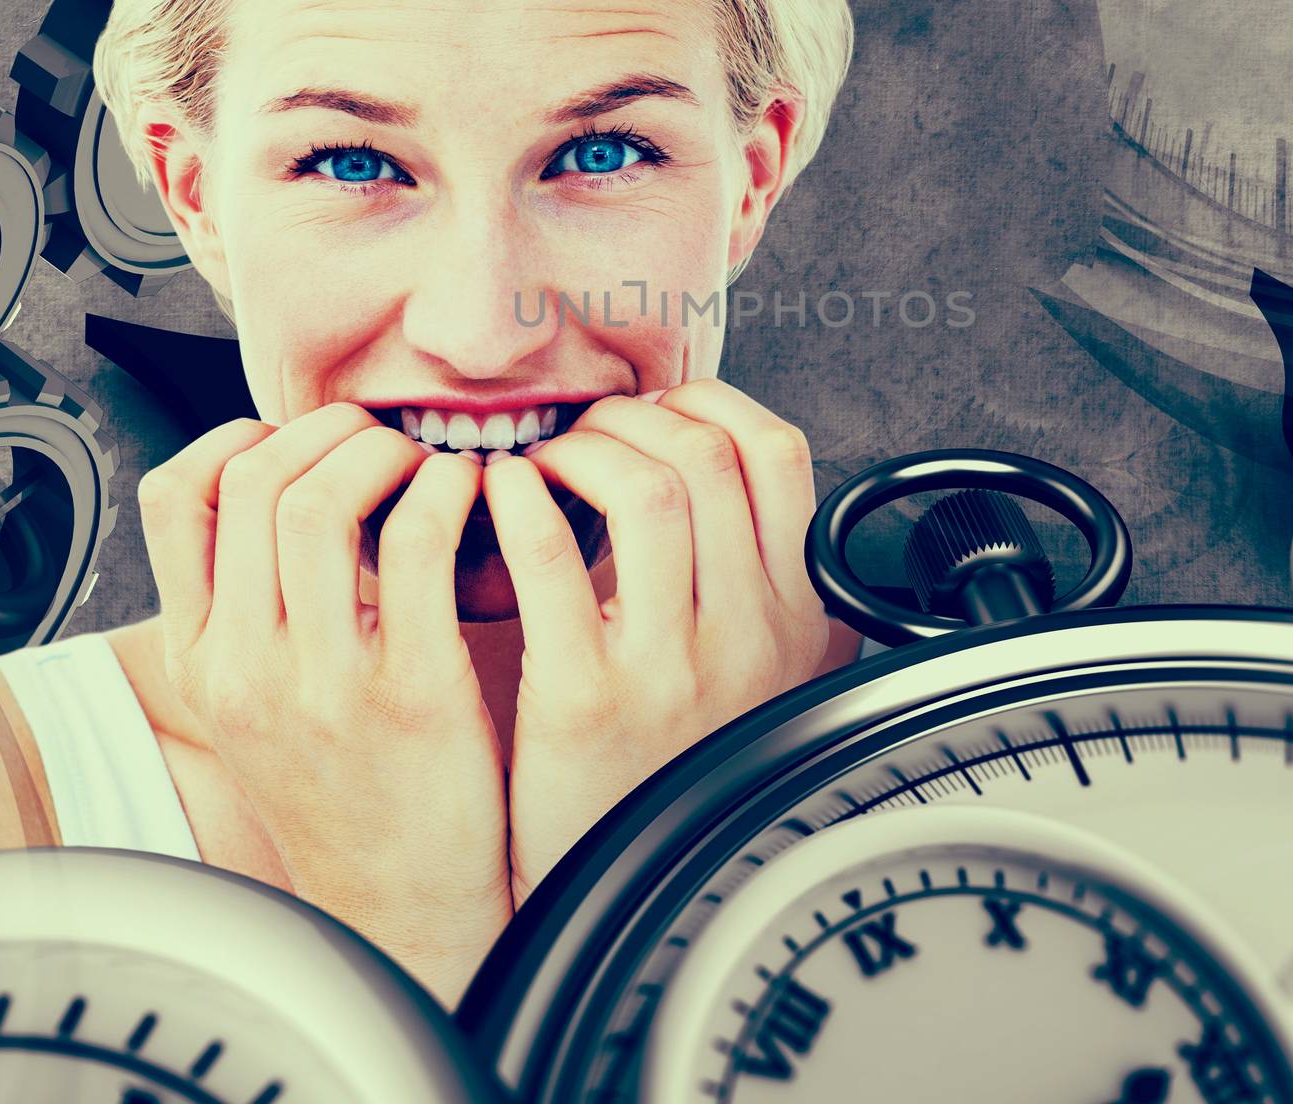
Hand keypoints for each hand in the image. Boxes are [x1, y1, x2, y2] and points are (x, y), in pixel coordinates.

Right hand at [135, 403, 512, 1007]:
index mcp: (203, 661)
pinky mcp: (414, 696)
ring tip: (428, 461)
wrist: (406, 902)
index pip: (175, 499)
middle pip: (258, 483)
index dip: (241, 437)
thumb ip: (253, 606)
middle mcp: (247, 669)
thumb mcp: (260, 702)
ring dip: (387, 453)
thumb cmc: (348, 782)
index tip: (302, 436)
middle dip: (330, 430)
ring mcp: (325, 685)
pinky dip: (448, 495)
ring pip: (323, 502)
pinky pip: (420, 547)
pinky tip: (474, 498)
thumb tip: (284, 481)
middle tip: (383, 436)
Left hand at [483, 378, 829, 907]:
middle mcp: (746, 634)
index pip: (778, 454)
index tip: (655, 409)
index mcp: (791, 618)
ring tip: (544, 462)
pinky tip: (501, 497)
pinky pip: (552, 556)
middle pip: (706, 455)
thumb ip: (750, 585)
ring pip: (648, 486)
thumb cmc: (670, 766)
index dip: (709, 404)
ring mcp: (670, 666)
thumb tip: (716, 473)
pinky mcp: (586, 699)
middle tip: (582, 432)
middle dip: (630, 417)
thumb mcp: (750, 673)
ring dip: (580, 447)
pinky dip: (520, 500)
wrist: (623, 888)